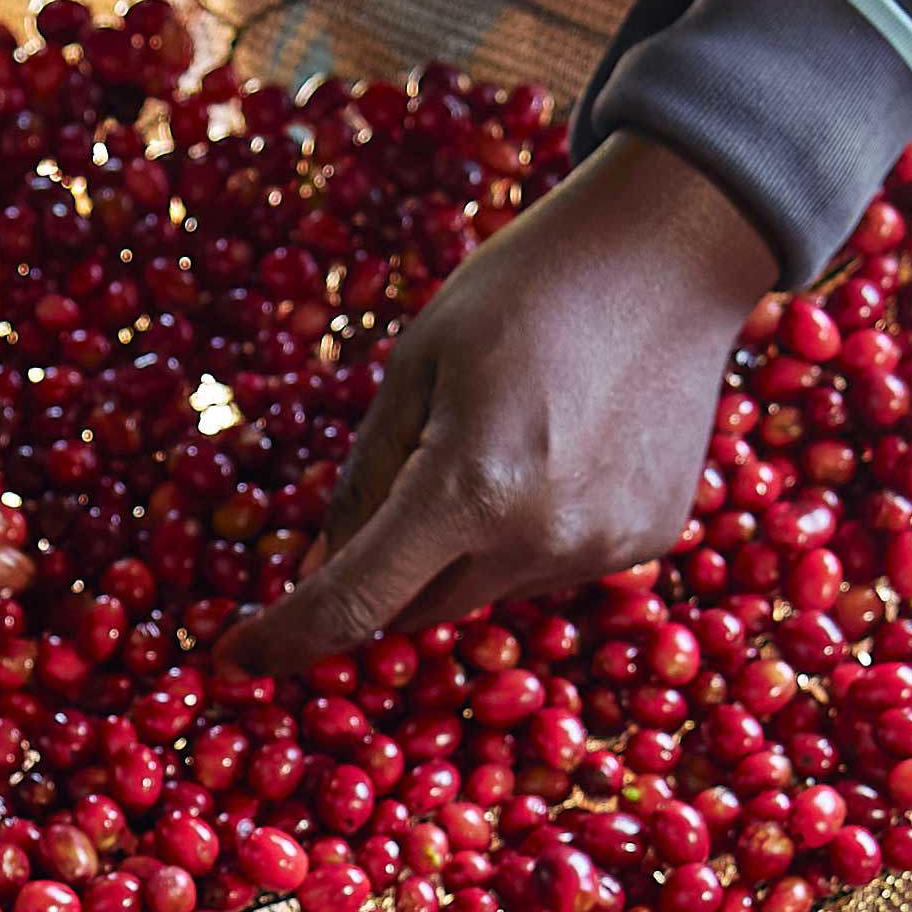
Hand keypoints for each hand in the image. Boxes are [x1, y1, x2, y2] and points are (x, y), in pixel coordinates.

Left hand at [225, 134, 773, 670]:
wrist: (673, 254)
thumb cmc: (525, 289)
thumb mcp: (415, 365)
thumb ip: (364, 480)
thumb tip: (316, 574)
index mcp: (467, 487)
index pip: (354, 603)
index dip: (288, 638)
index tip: (238, 657)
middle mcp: (540, 538)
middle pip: (418, 608)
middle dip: (383, 574)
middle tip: (397, 488)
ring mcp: (603, 547)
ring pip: (486, 590)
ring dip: (461, 551)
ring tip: (501, 442)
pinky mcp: (649, 538)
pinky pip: (554, 565)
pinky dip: (529, 532)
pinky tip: (559, 449)